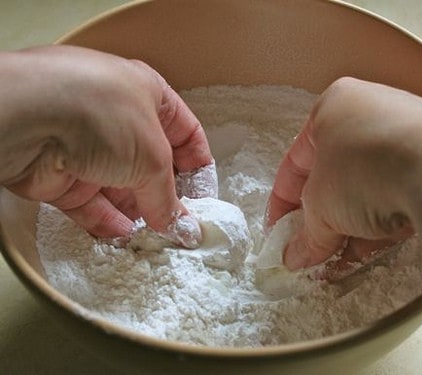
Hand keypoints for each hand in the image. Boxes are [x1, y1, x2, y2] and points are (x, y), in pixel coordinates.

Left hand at [0, 46, 215, 245]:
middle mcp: (119, 119)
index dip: (198, 167)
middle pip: (153, 165)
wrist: (25, 117)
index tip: (204, 200)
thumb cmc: (99, 113)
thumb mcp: (152, 156)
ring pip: (122, 187)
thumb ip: (169, 197)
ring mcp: (88, 146)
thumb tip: (183, 227)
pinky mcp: (61, 175)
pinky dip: (109, 222)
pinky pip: (92, 203)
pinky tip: (125, 238)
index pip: (185, 134)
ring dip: (139, 214)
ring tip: (156, 238)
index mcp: (148, 95)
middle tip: (180, 226)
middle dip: (168, 196)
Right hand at [266, 77, 421, 275]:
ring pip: (365, 187)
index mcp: (332, 107)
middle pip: (333, 176)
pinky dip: (380, 220)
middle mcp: (369, 113)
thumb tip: (296, 257)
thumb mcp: (321, 206)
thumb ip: (307, 234)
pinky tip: (368, 248)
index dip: (282, 202)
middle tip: (310, 249)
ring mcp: (406, 133)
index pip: (296, 161)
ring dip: (348, 226)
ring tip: (339, 258)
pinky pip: (396, 191)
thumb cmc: (366, 167)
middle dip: (319, 218)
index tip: (279, 231)